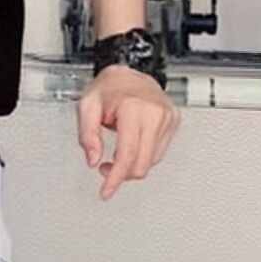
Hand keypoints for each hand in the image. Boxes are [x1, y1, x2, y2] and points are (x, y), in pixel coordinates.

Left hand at [76, 64, 178, 200]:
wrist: (131, 70)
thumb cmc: (109, 86)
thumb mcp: (86, 106)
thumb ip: (87, 135)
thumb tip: (93, 159)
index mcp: (133, 108)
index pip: (127, 154)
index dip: (116, 178)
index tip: (106, 191)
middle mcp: (154, 114)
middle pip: (142, 163)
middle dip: (122, 174)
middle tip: (105, 169)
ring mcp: (167, 118)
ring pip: (152, 161)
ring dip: (132, 166)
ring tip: (116, 155)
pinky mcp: (173, 122)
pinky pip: (159, 153)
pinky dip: (143, 157)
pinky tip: (131, 148)